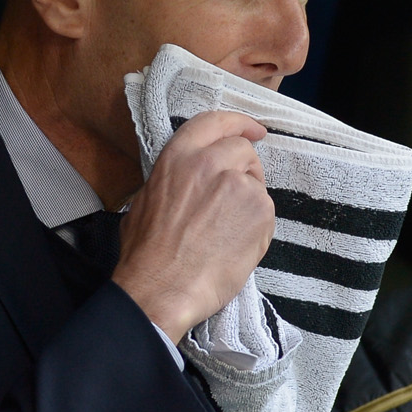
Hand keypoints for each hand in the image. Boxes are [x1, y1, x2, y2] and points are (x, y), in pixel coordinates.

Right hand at [112, 111, 273, 339]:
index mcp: (178, 156)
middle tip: (235, 198)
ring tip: (226, 232)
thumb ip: (174, 178)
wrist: (162, 289)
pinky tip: (235, 246)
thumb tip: (189, 181)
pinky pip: (265, 212)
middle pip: (242, 150)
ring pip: (256, 184)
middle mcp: (210, 162)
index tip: (253, 130)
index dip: (238, 123)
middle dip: (244, 169)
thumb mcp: (146, 199)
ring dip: (248, 202)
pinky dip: (256, 227)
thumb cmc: (146, 254)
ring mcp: (238, 185)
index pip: (215, 122)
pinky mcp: (260, 210)